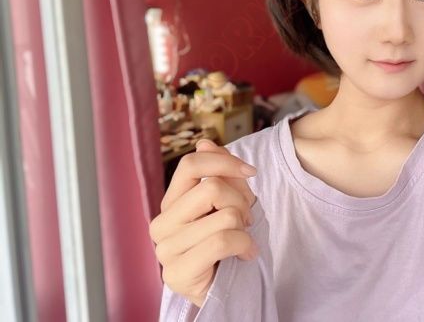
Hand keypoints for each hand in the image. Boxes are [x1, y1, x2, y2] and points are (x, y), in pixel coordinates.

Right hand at [149, 139, 259, 306]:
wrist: (227, 290)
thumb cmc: (227, 246)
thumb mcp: (229, 202)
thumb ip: (218, 174)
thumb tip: (204, 143)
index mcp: (171, 203)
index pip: (191, 165)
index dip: (225, 162)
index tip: (251, 172)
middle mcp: (161, 223)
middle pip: (211, 188)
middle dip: (241, 201)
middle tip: (246, 220)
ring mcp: (166, 249)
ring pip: (223, 215)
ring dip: (245, 227)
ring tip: (243, 239)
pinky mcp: (177, 273)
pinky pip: (223, 241)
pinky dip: (245, 245)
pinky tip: (246, 254)